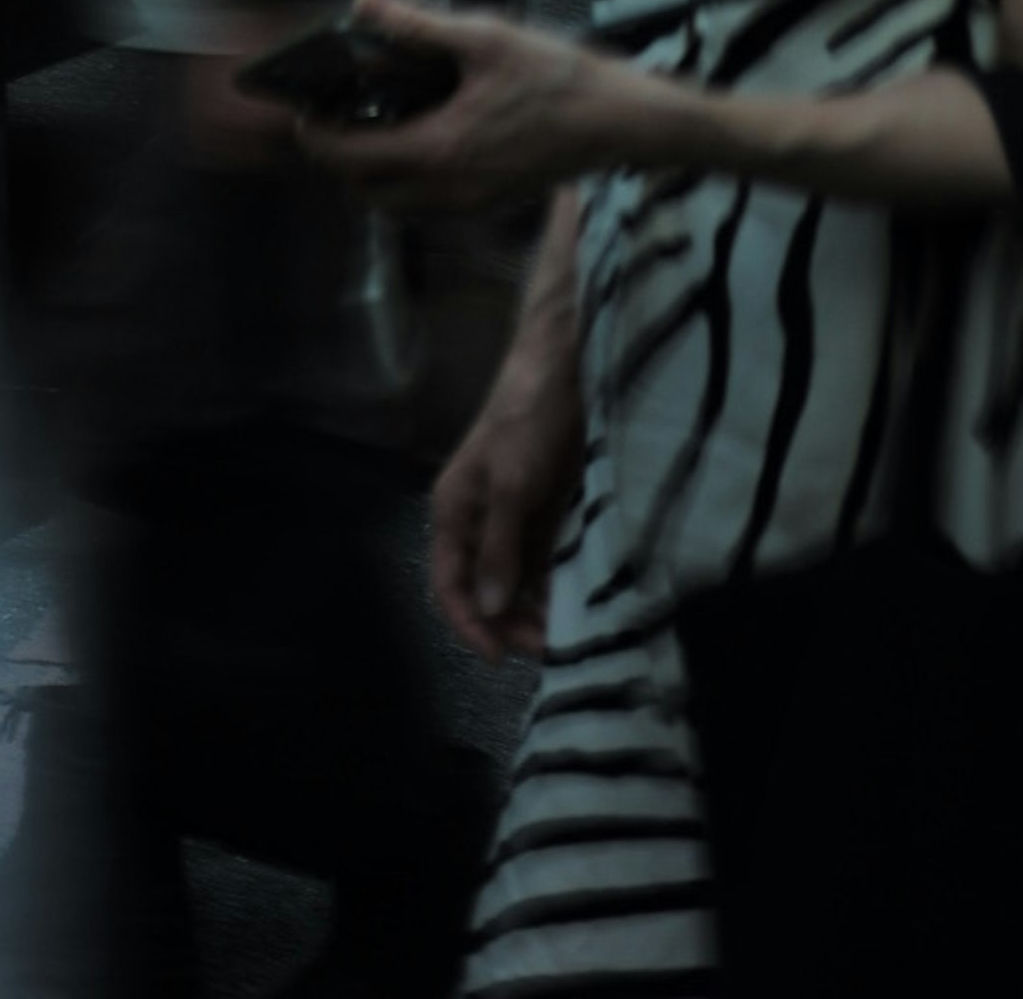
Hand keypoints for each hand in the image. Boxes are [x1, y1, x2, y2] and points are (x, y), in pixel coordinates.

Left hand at [285, 0, 672, 205]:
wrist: (622, 122)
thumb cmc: (560, 78)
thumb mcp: (485, 37)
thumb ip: (418, 25)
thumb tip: (363, 4)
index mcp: (440, 152)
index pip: (351, 159)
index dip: (316, 137)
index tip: (300, 110)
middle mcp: (450, 190)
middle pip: (366, 193)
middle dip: (339, 159)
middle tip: (335, 112)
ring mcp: (472, 203)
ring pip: (397, 204)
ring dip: (373, 172)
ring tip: (374, 119)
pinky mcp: (491, 201)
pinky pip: (428, 203)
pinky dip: (407, 177)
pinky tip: (422, 129)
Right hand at [429, 318, 585, 661]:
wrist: (567, 365)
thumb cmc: (529, 419)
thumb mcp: (513, 484)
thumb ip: (500, 547)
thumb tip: (489, 609)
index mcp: (454, 511)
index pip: (449, 584)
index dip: (469, 624)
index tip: (500, 657)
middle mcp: (477, 520)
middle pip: (483, 589)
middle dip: (508, 623)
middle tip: (547, 647)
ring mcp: (511, 517)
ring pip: (513, 582)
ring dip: (532, 610)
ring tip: (564, 632)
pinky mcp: (542, 511)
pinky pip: (540, 563)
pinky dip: (552, 586)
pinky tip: (574, 602)